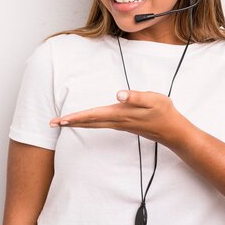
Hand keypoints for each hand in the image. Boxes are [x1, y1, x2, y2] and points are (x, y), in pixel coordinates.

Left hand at [49, 90, 190, 146]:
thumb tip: (118, 94)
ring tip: (63, 122)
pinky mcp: (123, 124)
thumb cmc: (163, 113)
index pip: (93, 115)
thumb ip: (135, 96)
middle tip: (52, 123)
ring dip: (77, 122)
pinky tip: (85, 121)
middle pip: (89, 122)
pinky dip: (88, 122)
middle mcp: (117, 121)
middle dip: (70, 122)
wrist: (173, 131)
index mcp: (120, 114)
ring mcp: (119, 124)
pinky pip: (100, 124)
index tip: (60, 119)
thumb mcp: (153, 100)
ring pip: (93, 124)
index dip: (76, 117)